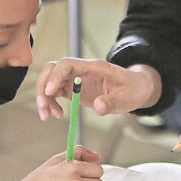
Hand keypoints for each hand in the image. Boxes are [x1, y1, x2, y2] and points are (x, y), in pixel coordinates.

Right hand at [35, 58, 160, 119]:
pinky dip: (51, 103)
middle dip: (43, 87)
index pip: (67, 64)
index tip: (50, 93)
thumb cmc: (133, 89)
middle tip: (44, 108)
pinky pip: (55, 92)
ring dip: (44, 97)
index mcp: (93, 67)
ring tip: (48, 116)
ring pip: (50, 81)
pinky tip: (56, 115)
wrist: (137, 88)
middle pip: (52, 70)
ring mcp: (76, 79)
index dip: (55, 76)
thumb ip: (112, 102)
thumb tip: (98, 106)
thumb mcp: (127, 97)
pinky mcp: (74, 89)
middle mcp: (81, 70)